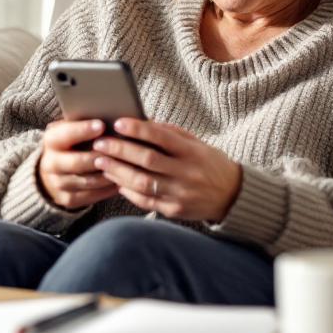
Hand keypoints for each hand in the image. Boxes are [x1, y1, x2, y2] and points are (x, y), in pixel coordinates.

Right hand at [36, 119, 119, 209]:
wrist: (55, 170)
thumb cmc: (73, 143)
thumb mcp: (72, 129)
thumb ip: (85, 124)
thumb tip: (111, 116)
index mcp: (51, 141)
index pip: (64, 135)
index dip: (82, 130)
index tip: (101, 125)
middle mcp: (50, 163)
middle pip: (76, 162)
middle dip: (98, 157)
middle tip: (118, 151)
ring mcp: (58, 184)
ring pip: (87, 181)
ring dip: (108, 174)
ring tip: (127, 167)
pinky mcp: (67, 199)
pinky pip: (91, 196)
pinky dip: (107, 189)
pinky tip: (122, 181)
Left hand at [90, 118, 241, 222]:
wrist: (232, 195)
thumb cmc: (209, 164)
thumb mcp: (196, 144)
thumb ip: (171, 133)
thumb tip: (141, 122)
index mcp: (193, 152)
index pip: (162, 137)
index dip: (138, 130)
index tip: (118, 123)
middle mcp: (187, 173)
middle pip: (148, 161)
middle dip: (120, 151)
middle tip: (100, 144)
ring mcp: (181, 194)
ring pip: (143, 183)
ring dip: (118, 172)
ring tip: (101, 162)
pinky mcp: (175, 211)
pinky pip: (146, 201)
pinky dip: (128, 191)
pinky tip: (116, 182)